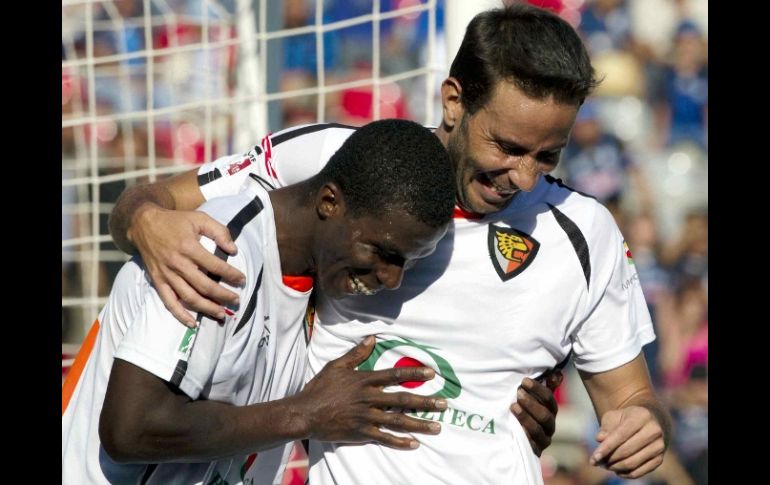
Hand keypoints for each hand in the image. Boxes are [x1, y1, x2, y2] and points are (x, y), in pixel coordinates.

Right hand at [131, 205, 245, 326]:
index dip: (231, 274)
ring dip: (206, 308)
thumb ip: (219, 232)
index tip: (242, 280)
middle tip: (236, 300)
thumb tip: (234, 250)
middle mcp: (178, 263)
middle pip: (204, 286)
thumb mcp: (200, 219)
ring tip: (221, 314)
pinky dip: (180, 315)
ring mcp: (167, 275)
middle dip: (223, 295)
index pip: (215, 266)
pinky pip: (169, 302)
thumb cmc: (175, 221)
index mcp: (189, 247)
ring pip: (189, 297)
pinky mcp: (157, 281)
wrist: (143, 224)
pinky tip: (192, 324)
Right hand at [299, 336, 446, 449]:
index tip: (431, 373)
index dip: (414, 373)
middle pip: (402, 400)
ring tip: (437, 427)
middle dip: (425, 402)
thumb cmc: (320, 388)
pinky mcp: (361, 432)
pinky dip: (400, 441)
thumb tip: (372, 338)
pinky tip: (415, 443)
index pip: (394, 375)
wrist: (305, 413)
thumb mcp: (336, 366)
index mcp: (364, 380)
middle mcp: (369, 398)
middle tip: (444, 404)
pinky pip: (384, 437)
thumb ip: (356, 354)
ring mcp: (366, 417)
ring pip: (398, 421)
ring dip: (419, 424)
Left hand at [511, 374, 560, 455]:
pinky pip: (530, 444)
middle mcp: (550, 425)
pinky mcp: (534, 450)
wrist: (518, 437)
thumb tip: (557, 373)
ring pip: (537, 429)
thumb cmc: (527, 411)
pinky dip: (523, 435)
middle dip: (531, 403)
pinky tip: (514, 427)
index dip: (538, 389)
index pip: (549, 399)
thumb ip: (546, 386)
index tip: (524, 381)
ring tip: (513, 406)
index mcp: (551, 411)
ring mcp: (543, 439)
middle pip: (544, 415)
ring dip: (525, 416)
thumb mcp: (535, 398)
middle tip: (518, 393)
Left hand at [589, 405, 665, 478]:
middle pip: (626, 451)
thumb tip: (599, 439)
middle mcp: (654, 430)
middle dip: (608, 459)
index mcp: (641, 416)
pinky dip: (625, 474)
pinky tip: (616, 470)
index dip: (605, 448)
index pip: (620, 435)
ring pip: (632, 463)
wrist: (648, 422)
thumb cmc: (625, 419)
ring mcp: (659, 446)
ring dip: (615, 467)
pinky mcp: (660, 459)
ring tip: (605, 465)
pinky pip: (640, 472)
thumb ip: (606, 428)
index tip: (593, 459)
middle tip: (598, 462)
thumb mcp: (613, 417)